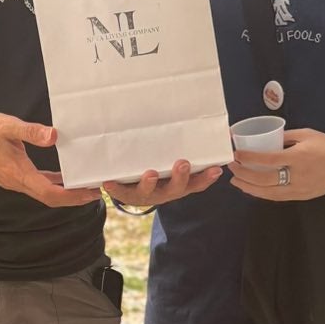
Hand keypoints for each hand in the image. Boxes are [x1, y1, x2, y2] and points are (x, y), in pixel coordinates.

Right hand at [0, 113, 100, 207]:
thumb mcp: (7, 126)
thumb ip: (31, 131)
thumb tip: (54, 136)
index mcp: (18, 174)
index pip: (50, 193)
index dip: (72, 196)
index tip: (91, 193)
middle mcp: (16, 182)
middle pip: (50, 198)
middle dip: (74, 197)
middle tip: (95, 192)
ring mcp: (12, 181)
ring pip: (43, 193)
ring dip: (64, 192)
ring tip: (84, 186)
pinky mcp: (10, 175)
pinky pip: (35, 184)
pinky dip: (51, 183)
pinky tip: (61, 176)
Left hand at [102, 159, 222, 207]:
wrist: (130, 188)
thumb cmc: (158, 170)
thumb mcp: (171, 161)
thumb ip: (184, 148)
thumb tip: (210, 128)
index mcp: (178, 185)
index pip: (197, 183)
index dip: (206, 178)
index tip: (216, 168)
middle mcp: (163, 192)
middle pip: (175, 189)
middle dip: (180, 177)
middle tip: (183, 163)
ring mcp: (145, 195)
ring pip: (148, 193)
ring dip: (150, 184)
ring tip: (151, 174)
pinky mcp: (126, 194)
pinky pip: (120, 193)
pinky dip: (115, 188)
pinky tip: (108, 182)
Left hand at [230, 127, 324, 201]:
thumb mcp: (307, 134)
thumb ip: (286, 137)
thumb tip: (266, 138)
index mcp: (298, 157)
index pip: (267, 160)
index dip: (248, 158)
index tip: (235, 154)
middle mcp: (297, 176)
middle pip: (263, 179)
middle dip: (243, 174)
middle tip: (232, 167)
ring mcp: (299, 189)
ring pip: (268, 193)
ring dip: (248, 188)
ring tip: (236, 181)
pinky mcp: (302, 196)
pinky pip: (277, 197)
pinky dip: (262, 194)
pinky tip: (252, 189)